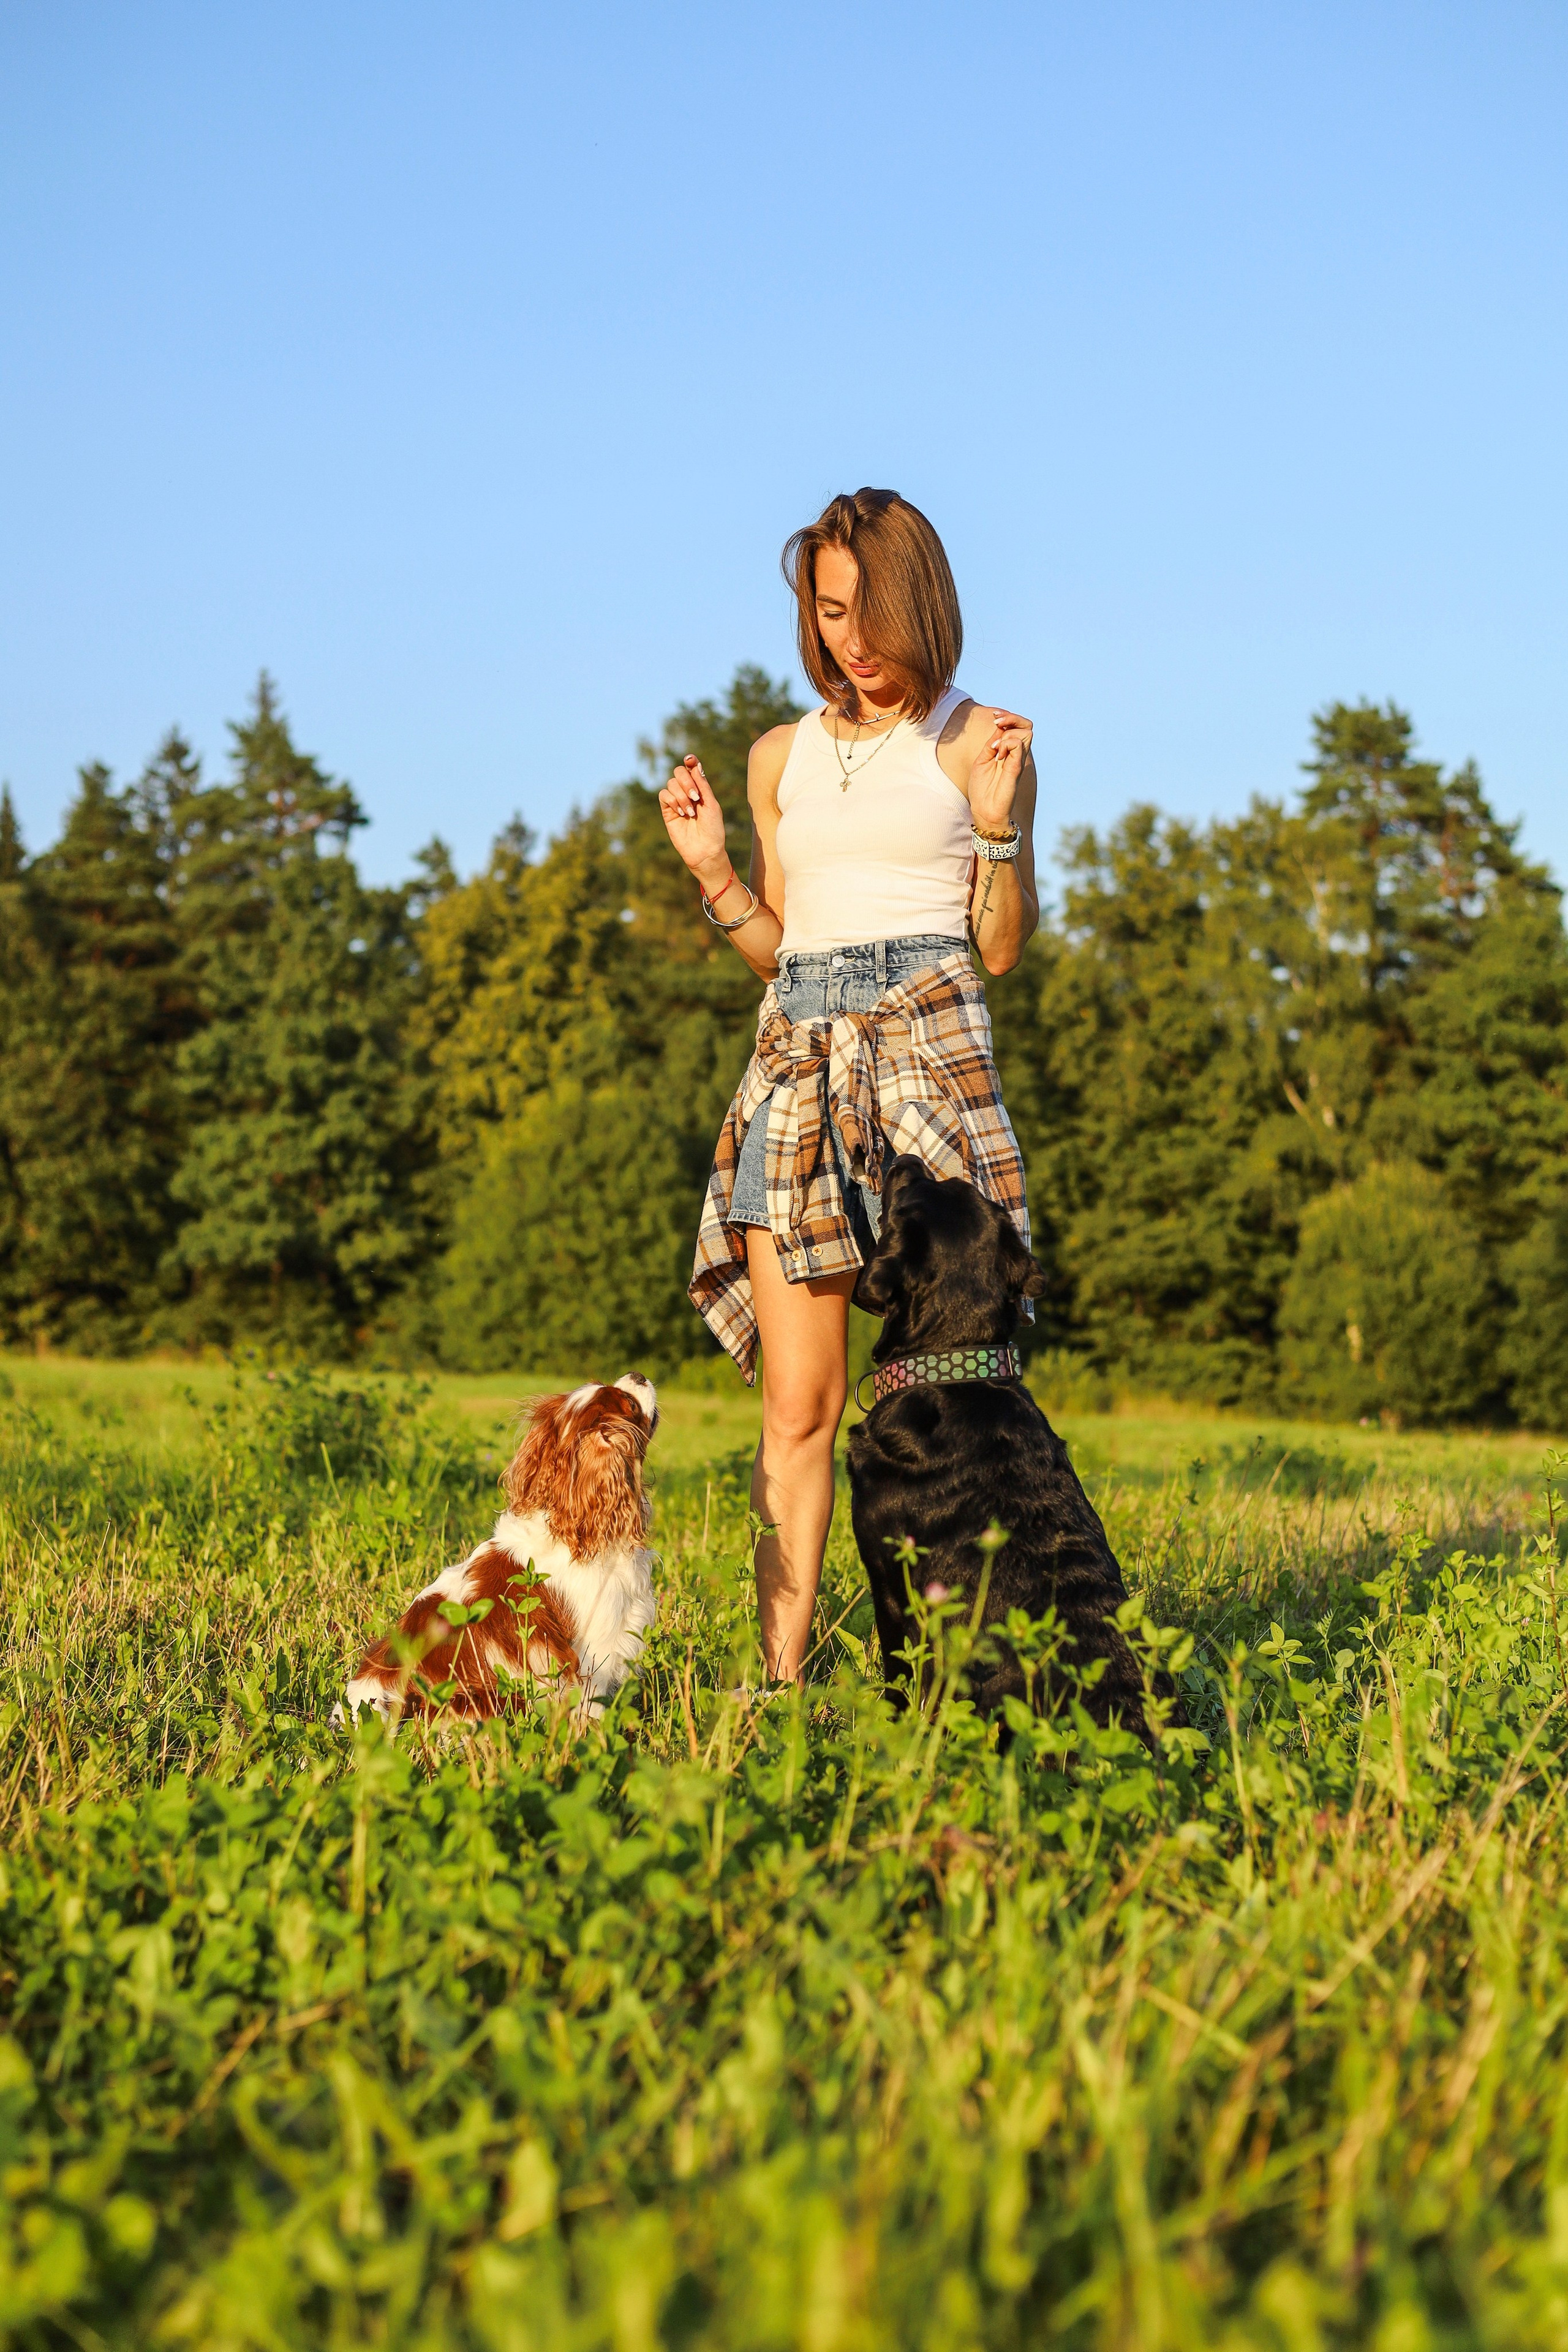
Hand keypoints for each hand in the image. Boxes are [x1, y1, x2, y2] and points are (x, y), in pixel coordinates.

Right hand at [657, 755, 728, 891]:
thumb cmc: (713, 829)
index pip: (692, 769)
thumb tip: (695, 765)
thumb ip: (702, 785)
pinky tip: (682, 813)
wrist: (705, 850)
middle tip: (696, 797)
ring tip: (691, 812)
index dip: (690, 761)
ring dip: (682, 796)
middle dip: (687, 782)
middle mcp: (687, 792)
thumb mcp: (711, 804)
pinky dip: (673, 801)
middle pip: (679, 772)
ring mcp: (676, 801)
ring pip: (671, 784)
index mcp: (700, 789)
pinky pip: (664, 795)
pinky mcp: (667, 811)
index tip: (690, 759)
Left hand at [966, 709, 1032, 834]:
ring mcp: (1019, 760)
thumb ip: (992, 743)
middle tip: (997, 723)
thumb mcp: (982, 760)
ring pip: (1027, 732)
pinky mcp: (1017, 767)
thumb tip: (999, 727)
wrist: (984, 811)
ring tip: (995, 748)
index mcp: (1008, 751)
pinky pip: (1019, 745)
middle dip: (1011, 717)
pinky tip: (997, 754)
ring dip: (1008, 733)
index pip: (1017, 725)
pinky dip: (1007, 743)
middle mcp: (1017, 754)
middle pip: (1026, 725)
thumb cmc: (982, 788)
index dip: (1007, 716)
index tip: (994, 717)